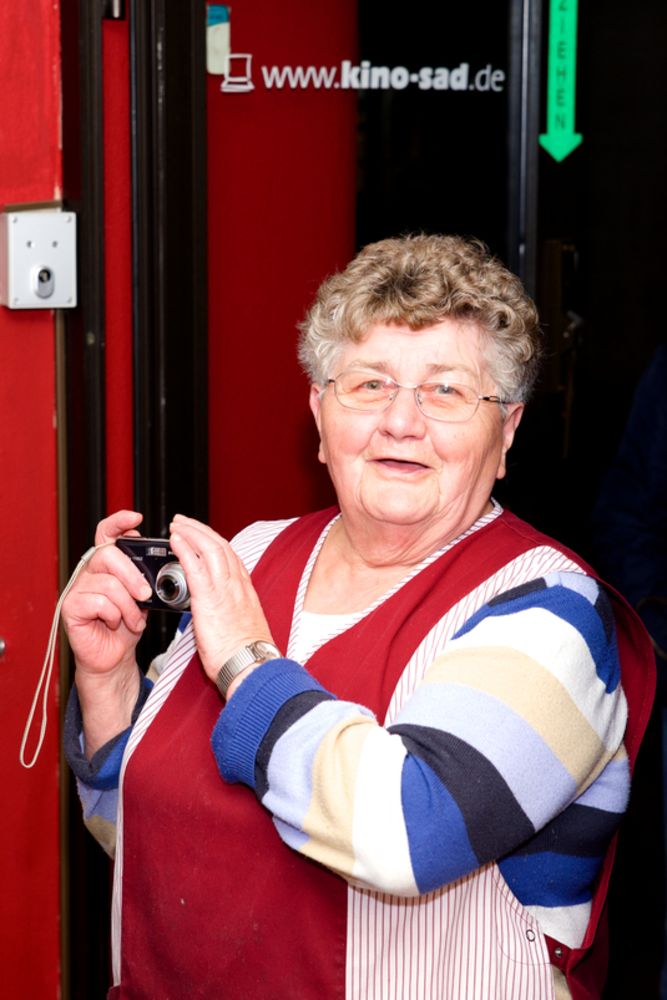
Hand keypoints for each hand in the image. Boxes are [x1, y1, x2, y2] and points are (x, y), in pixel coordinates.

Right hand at [62, 510, 151, 679]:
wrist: (114, 657)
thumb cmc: (128, 625)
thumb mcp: (143, 596)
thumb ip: (145, 577)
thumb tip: (159, 563)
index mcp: (107, 564)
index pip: (107, 532)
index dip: (119, 521)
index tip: (137, 517)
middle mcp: (90, 570)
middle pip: (109, 555)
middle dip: (133, 576)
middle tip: (145, 595)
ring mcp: (78, 587)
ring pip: (108, 583)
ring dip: (128, 605)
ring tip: (134, 619)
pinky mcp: (70, 606)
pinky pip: (98, 601)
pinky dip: (114, 615)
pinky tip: (115, 623)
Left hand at [169, 514, 276, 685]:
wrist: (251, 666)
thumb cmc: (245, 655)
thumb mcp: (241, 628)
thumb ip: (228, 614)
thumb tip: (215, 614)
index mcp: (245, 591)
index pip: (230, 557)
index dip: (214, 542)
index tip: (202, 536)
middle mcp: (237, 585)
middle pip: (220, 546)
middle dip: (200, 530)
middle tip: (184, 522)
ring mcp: (225, 590)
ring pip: (209, 549)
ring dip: (191, 532)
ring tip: (176, 524)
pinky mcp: (209, 599)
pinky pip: (195, 567)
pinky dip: (185, 549)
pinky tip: (175, 540)